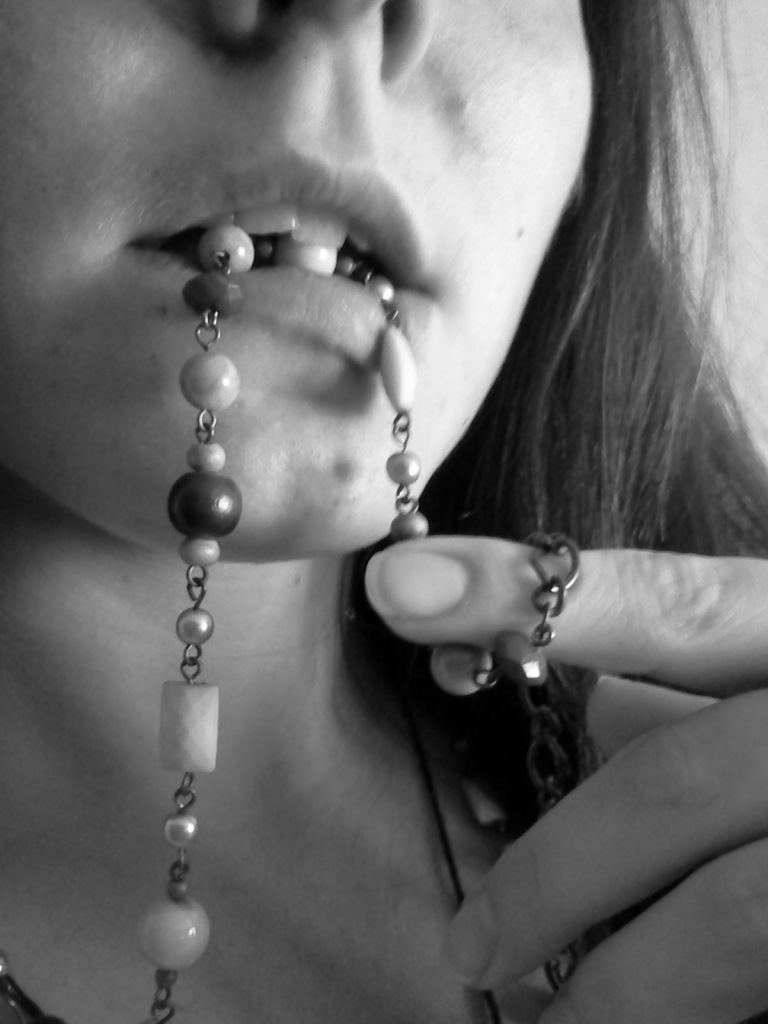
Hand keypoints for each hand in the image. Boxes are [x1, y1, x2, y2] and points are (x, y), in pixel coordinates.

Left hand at [365, 537, 767, 1023]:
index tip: (396, 586)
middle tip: (470, 948)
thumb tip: (570, 699)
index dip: (524, 587)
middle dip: (558, 876)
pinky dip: (696, 1014)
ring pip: (738, 919)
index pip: (670, 599)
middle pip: (679, 783)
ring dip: (624, 986)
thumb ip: (697, 684)